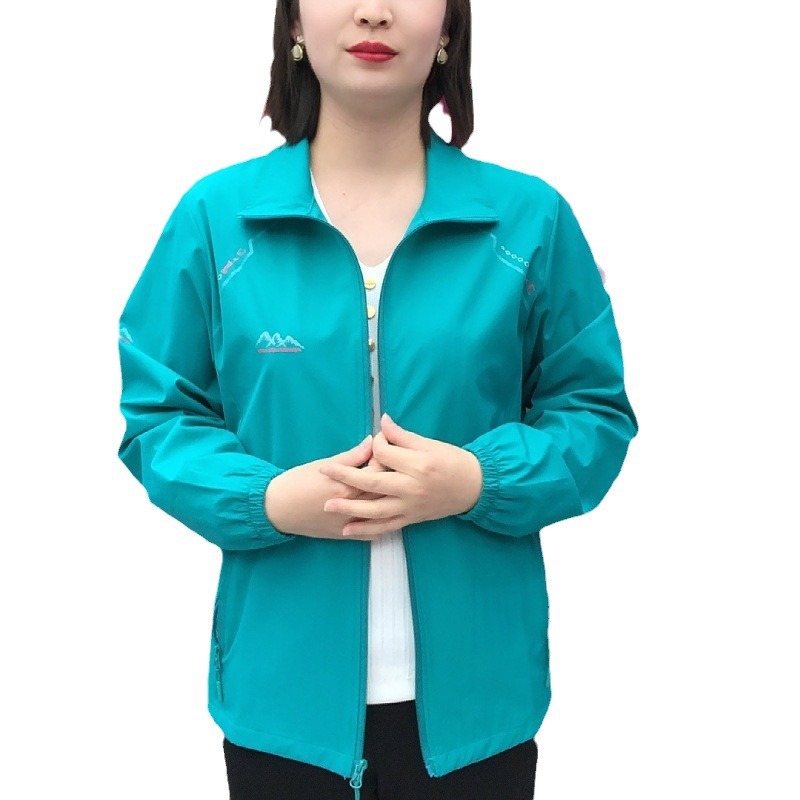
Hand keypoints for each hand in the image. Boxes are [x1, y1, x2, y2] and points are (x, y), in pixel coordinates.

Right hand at [264, 436, 392, 540]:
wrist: (277, 508)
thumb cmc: (298, 482)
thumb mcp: (324, 465)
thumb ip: (351, 456)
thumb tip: (371, 442)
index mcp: (345, 487)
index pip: (376, 472)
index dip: (384, 458)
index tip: (384, 450)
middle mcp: (350, 507)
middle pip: (382, 492)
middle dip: (390, 478)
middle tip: (391, 467)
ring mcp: (349, 524)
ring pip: (380, 513)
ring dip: (389, 500)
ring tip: (389, 487)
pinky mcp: (345, 536)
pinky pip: (371, 533)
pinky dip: (382, 524)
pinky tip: (386, 513)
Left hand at [318, 414, 482, 537]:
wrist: (474, 487)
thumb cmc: (453, 461)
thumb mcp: (430, 444)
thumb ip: (403, 436)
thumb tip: (382, 421)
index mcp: (417, 465)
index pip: (384, 454)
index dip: (374, 445)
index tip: (374, 441)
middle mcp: (411, 488)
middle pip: (372, 483)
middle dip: (345, 477)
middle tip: (323, 472)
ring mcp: (410, 507)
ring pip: (375, 510)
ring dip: (349, 509)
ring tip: (328, 505)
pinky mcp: (411, 519)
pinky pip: (385, 527)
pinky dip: (366, 530)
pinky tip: (347, 530)